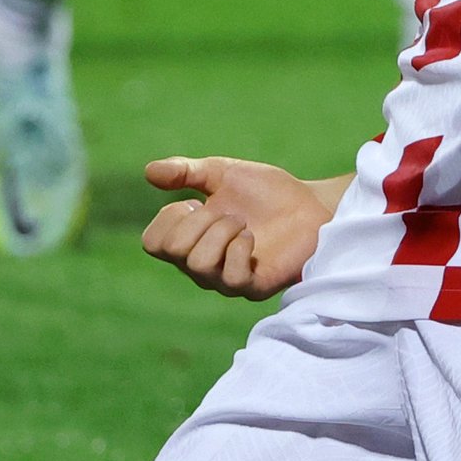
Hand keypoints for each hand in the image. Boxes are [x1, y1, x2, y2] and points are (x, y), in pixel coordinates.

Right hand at [138, 155, 336, 297]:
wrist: (311, 205)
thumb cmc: (267, 192)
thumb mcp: (222, 172)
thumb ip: (185, 171)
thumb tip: (148, 172)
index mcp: (189, 240)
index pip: (152, 242)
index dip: (169, 217)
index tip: (195, 201)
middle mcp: (201, 265)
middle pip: (173, 250)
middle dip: (200, 220)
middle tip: (229, 213)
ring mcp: (225, 280)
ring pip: (198, 264)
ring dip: (222, 231)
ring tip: (243, 224)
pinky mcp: (252, 289)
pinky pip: (231, 277)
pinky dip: (240, 249)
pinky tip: (253, 239)